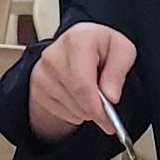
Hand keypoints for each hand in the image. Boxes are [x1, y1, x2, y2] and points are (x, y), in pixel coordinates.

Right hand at [24, 20, 138, 144]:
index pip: (82, 84)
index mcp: (77, 40)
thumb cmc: (101, 46)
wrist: (78, 45)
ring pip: (71, 108)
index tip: (108, 118)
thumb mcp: (122, 50)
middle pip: (77, 99)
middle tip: (106, 108)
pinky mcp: (37, 87)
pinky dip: (74, 111)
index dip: (97, 106)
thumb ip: (119, 71)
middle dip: (94, 109)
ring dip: (86, 110)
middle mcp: (54, 55)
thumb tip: (110, 96)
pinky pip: (61, 112)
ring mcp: (42, 72)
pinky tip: (78, 95)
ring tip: (91, 92)